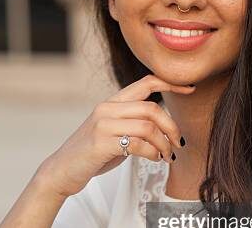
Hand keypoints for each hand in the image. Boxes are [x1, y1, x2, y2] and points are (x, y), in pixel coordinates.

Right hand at [37, 74, 194, 197]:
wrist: (62, 169)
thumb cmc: (94, 150)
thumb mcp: (114, 128)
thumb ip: (134, 120)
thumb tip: (164, 121)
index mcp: (113, 101)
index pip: (146, 82)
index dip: (170, 84)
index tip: (190, 88)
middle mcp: (108, 107)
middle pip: (152, 108)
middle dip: (171, 126)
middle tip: (178, 142)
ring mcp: (103, 124)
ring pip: (148, 126)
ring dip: (164, 143)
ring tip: (167, 155)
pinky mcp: (101, 143)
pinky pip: (138, 144)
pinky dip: (152, 153)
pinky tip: (154, 158)